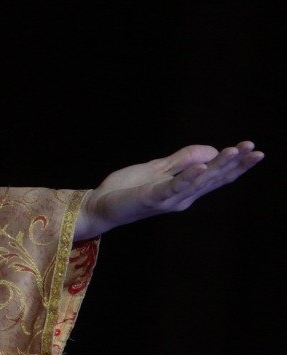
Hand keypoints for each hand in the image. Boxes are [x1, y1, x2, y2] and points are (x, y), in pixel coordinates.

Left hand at [73, 140, 263, 239]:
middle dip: (235, 163)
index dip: (236, 164)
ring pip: (198, 181)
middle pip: (214, 178)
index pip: (216, 176)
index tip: (253, 149)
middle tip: (255, 149)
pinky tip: (202, 167)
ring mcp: (169, 199)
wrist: (100, 205)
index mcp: (185, 189)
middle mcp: (183, 197)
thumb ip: (182, 160)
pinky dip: (188, 177)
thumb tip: (211, 150)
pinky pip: (173, 187)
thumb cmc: (128, 189)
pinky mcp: (152, 198)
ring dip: (217, 165)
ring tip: (233, 151)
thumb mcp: (158, 168)